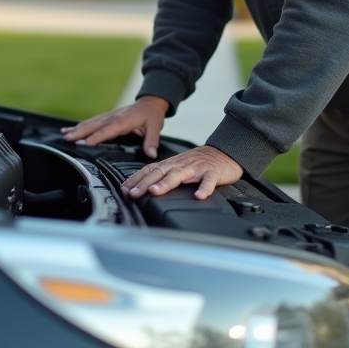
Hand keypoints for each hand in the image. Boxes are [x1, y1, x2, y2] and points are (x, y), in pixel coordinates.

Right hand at [61, 96, 169, 158]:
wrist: (151, 102)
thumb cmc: (152, 115)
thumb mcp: (155, 127)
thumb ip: (152, 141)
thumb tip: (151, 154)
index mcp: (124, 121)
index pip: (108, 130)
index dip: (97, 137)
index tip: (86, 143)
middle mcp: (113, 117)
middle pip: (94, 126)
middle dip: (80, 132)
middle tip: (67, 138)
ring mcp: (109, 116)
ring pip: (91, 123)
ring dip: (77, 129)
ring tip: (65, 134)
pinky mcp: (108, 117)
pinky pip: (93, 121)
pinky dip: (82, 125)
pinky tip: (73, 129)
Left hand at [121, 145, 242, 200]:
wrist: (224, 153)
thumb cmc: (200, 163)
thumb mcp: (179, 167)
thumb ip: (164, 176)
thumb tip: (144, 188)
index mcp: (171, 164)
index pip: (149, 170)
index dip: (136, 179)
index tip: (124, 189)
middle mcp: (181, 164)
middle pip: (159, 172)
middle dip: (144, 183)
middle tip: (133, 194)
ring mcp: (196, 168)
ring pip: (179, 175)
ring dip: (166, 184)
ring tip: (155, 192)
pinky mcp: (213, 172)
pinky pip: (208, 181)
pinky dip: (204, 188)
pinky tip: (199, 196)